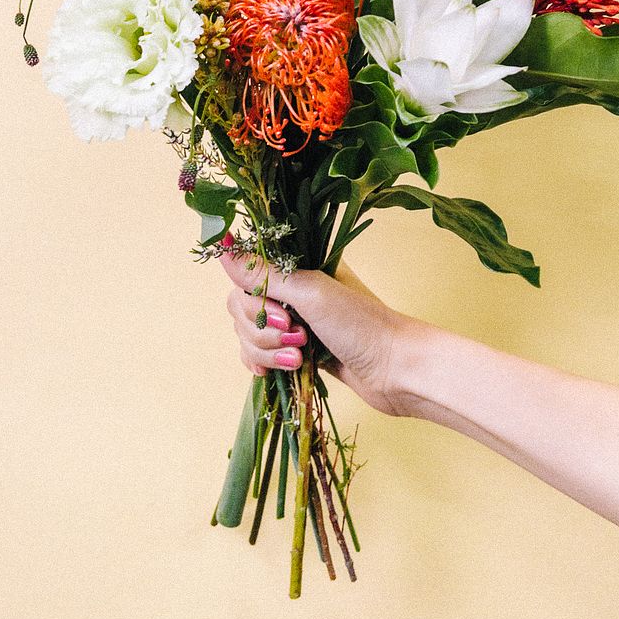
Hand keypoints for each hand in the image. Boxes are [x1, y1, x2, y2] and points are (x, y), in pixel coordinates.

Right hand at [220, 245, 415, 415]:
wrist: (397, 371)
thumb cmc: (362, 325)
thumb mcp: (311, 293)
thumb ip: (264, 274)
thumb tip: (221, 247)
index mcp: (298, 265)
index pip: (246, 275)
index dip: (254, 299)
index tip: (282, 313)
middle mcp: (293, 289)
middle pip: (242, 307)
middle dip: (262, 330)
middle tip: (297, 336)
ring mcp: (293, 321)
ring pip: (249, 335)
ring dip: (267, 351)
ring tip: (300, 358)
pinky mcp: (295, 351)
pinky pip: (259, 355)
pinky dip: (264, 365)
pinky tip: (282, 371)